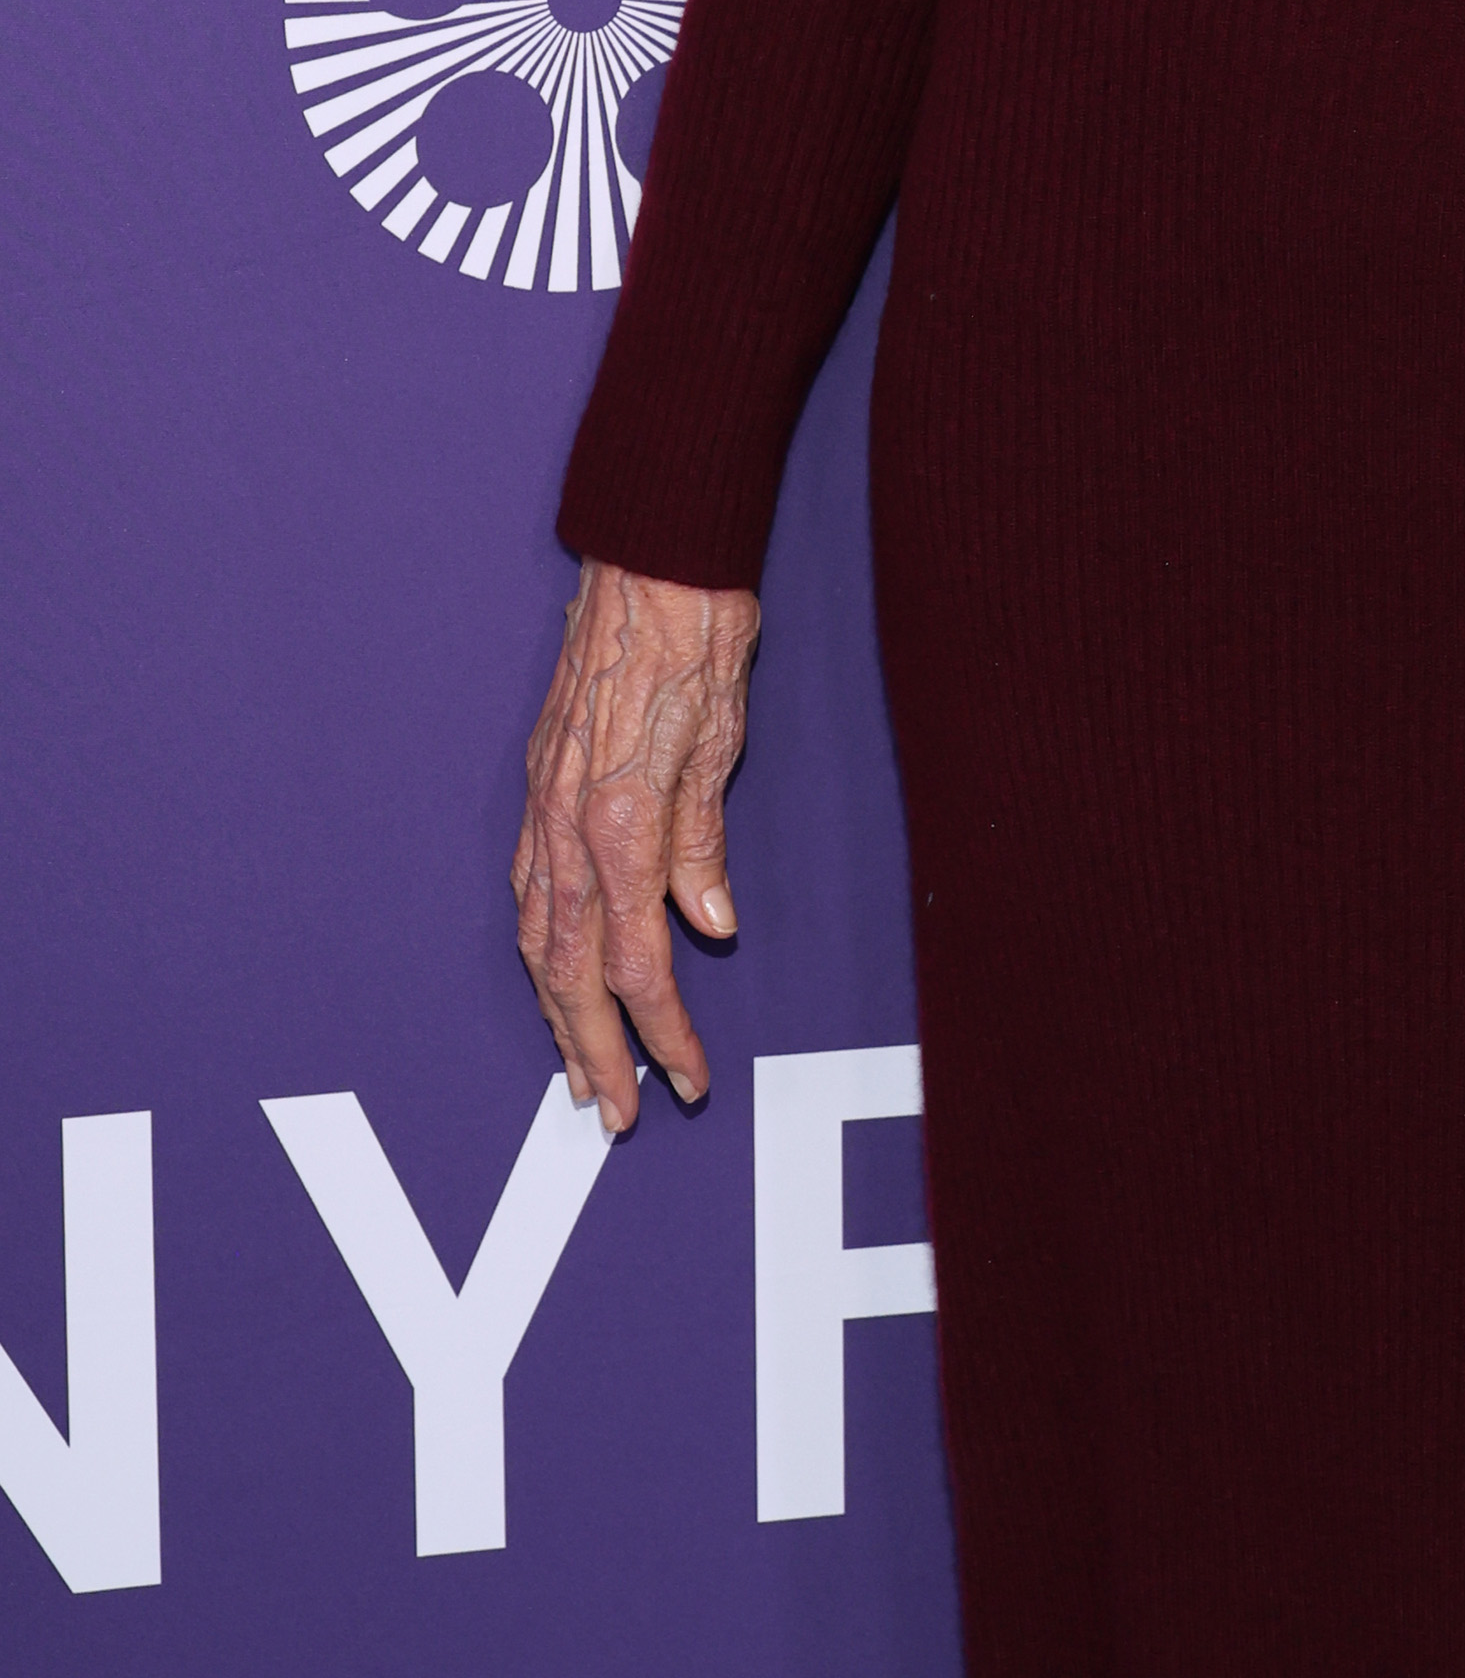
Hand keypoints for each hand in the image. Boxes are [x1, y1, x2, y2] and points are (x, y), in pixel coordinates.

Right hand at [511, 560, 760, 1131]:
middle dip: (596, 1053)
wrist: (650, 561)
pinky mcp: (539, 785)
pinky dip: (541, 951)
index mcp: (621, 823)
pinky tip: (554, 976)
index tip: (688, 1080)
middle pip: (572, 973)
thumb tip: (709, 928)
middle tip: (622, 1116)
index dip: (664, 1032)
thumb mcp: (722, 743)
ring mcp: (544, 806)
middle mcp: (569, 824)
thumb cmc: (697, 639)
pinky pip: (530, 892)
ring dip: (558, 1015)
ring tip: (581, 1074)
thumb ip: (705, 844)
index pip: (640, 964)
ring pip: (539, 940)